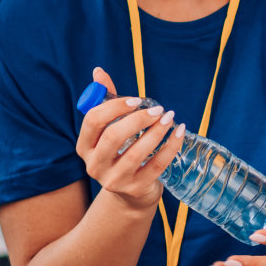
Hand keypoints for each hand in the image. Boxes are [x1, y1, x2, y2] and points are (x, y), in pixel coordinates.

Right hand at [74, 67, 182, 213]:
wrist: (132, 193)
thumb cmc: (121, 152)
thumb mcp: (110, 129)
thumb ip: (106, 101)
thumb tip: (98, 71)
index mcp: (85, 147)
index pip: (93, 121)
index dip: (115, 106)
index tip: (136, 100)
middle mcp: (95, 165)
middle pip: (113, 136)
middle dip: (138, 119)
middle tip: (157, 109)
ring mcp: (115, 180)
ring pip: (136, 152)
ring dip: (156, 131)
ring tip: (169, 118)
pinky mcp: (136, 188)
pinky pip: (157, 165)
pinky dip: (171, 146)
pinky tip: (180, 131)